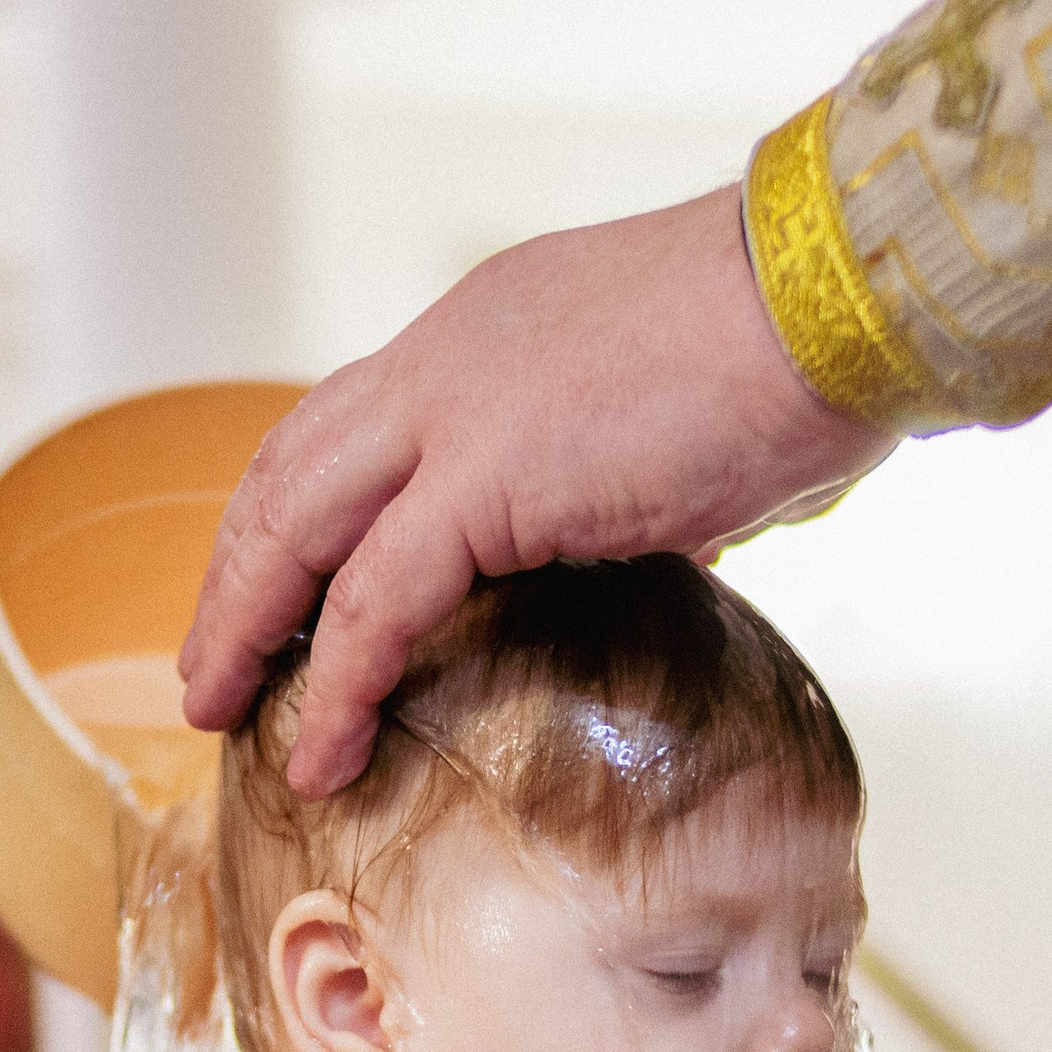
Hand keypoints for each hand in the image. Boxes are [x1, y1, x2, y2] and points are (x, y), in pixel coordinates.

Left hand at [178, 185, 890, 795]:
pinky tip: (319, 754)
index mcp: (484, 333)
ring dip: (243, 626)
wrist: (842, 297)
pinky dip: (335, 686)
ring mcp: (452, 411)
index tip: (275, 587)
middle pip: (287, 470)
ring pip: (294, 529)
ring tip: (218, 713)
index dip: (294, 512)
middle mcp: (444, 358)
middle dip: (235, 574)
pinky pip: (374, 604)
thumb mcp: (681, 417)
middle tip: (209, 663)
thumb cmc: (805, 353)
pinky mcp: (484, 479)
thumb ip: (640, 477)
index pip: (346, 425)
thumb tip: (669, 534)